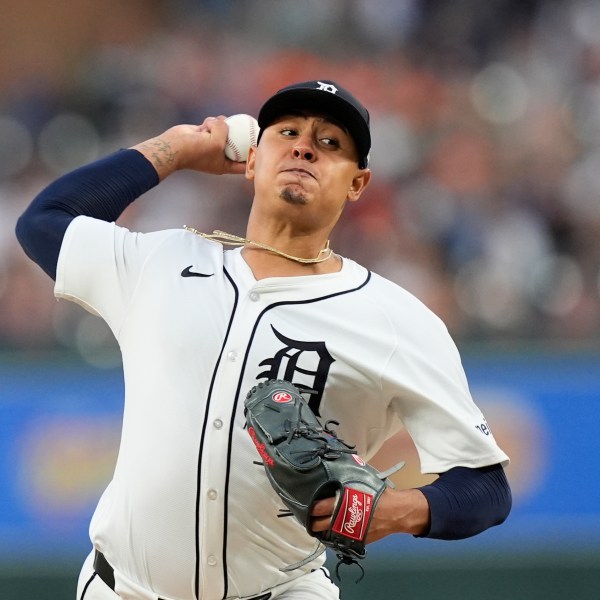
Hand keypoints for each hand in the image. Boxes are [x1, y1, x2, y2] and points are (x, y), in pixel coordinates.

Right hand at [131, 117, 247, 178]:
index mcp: (224, 166)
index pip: (244, 164)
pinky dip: (211, 122)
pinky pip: (214, 124)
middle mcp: (219, 156)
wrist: (175, 146)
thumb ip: (226, 130)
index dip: (254, 159)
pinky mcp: (205, 134)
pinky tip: (206, 124)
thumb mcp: (217, 142)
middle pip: (237, 146)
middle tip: (254, 128)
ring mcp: (212, 144)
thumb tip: (225, 121)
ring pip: (226, 131)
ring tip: (216, 126)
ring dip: (223, 126)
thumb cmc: (197, 150)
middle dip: (243, 138)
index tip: (263, 150)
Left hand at [310, 487, 429, 543]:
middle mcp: (343, 519)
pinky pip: (340, 539)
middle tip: (310, 516)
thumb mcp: (361, 481)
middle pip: (319, 525)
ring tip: (318, 523)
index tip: (307, 504)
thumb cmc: (377, 493)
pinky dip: (335, 535)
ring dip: (322, 530)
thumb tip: (334, 469)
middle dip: (312, 521)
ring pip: (327, 535)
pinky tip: (333, 529)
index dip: (311, 507)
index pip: (318, 507)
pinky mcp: (356, 540)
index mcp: (342, 503)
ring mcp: (349, 532)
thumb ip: (346, 479)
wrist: (396, 511)